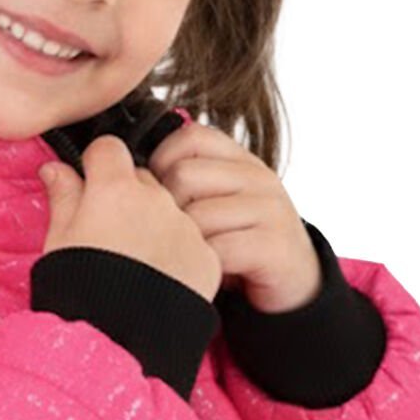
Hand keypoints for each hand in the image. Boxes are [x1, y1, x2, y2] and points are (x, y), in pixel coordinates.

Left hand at [143, 121, 322, 312]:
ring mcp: (269, 208)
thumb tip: (125, 166)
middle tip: (173, 237)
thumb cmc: (240, 243)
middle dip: (167, 211)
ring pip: (197, 215)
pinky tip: (208, 273)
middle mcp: (257, 176)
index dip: (160, 164)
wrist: (294, 283)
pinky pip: (218, 250)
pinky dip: (204, 267)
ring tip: (192, 257)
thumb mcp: (216, 202)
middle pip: (184, 175)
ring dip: (185, 245)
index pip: (188, 137)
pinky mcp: (274, 244)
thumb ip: (186, 181)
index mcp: (240, 159)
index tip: (159, 196)